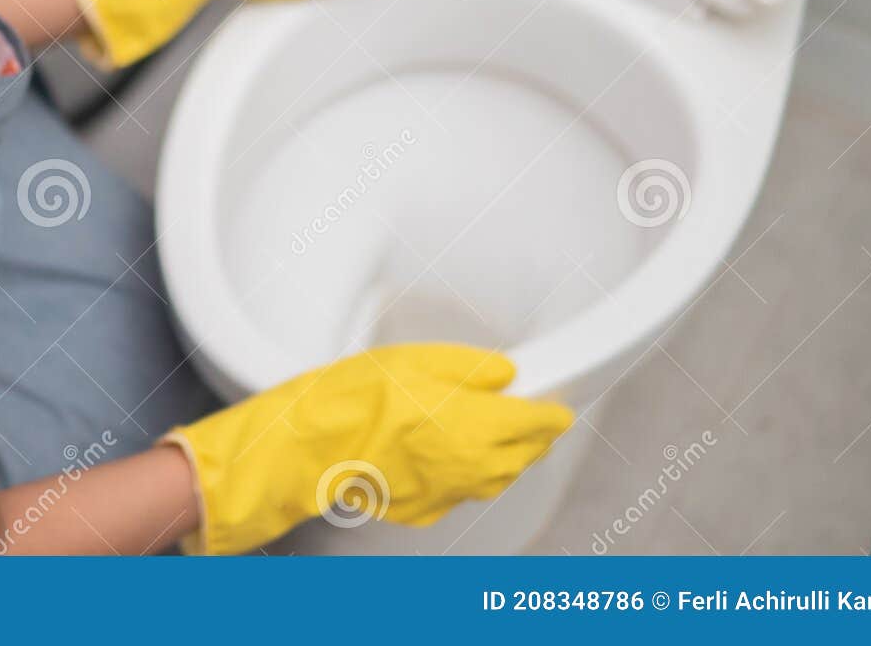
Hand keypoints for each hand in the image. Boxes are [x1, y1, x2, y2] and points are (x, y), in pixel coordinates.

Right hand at [159, 343, 572, 554]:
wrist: (311, 446)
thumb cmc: (358, 399)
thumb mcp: (420, 360)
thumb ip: (473, 367)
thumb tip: (506, 374)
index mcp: (480, 428)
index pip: (542, 424)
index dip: (554, 411)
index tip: (559, 405)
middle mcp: (474, 469)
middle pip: (525, 456)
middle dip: (531, 435)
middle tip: (523, 413)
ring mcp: (449, 495)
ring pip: (495, 479)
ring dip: (500, 457)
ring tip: (484, 431)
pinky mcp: (424, 510)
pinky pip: (458, 492)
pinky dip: (460, 473)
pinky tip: (439, 452)